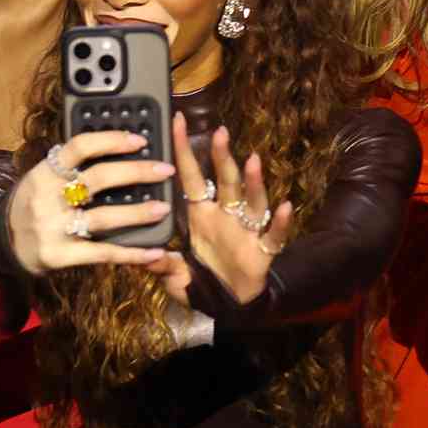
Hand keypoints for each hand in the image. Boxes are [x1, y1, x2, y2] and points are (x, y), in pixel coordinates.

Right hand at [5, 132, 173, 274]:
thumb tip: (112, 146)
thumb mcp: (41, 178)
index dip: (111, 140)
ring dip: (138, 213)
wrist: (1, 243)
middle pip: (99, 179)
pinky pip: (101, 254)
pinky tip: (153, 251)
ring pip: (104, 217)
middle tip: (164, 170)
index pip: (79, 147)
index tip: (139, 140)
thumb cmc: (30, 204)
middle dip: (137, 172)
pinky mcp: (60, 256)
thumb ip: (69, 166)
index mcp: (44, 172)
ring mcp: (53, 228)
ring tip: (164, 208)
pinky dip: (131, 254)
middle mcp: (48, 198)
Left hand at [163, 112, 293, 306]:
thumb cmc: (202, 284)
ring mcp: (246, 232)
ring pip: (252, 202)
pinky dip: (281, 223)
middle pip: (225, 182)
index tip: (177, 120)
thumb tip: (142, 257)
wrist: (230, 306)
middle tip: (219, 132)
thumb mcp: (174, 276)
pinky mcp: (263, 252)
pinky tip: (285, 208)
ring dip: (253, 183)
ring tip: (252, 161)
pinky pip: (274, 236)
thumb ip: (162, 266)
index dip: (184, 150)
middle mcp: (225, 217)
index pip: (191, 177)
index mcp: (201, 216)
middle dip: (222, 157)